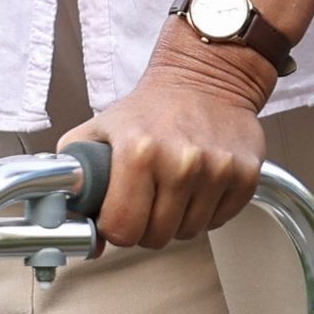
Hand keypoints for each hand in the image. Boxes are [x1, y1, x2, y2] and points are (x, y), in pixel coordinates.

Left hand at [79, 29, 280, 247]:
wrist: (207, 77)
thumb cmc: (151, 108)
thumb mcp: (99, 129)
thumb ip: (75, 176)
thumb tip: (68, 225)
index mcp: (138, 151)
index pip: (122, 228)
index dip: (116, 228)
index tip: (119, 214)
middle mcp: (181, 161)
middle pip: (156, 236)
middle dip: (147, 226)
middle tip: (147, 200)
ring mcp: (217, 169)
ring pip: (190, 232)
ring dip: (178, 219)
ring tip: (174, 188)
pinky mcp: (245, 175)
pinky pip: (220, 220)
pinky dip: (208, 211)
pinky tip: (200, 185)